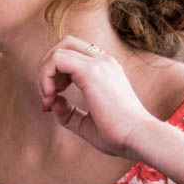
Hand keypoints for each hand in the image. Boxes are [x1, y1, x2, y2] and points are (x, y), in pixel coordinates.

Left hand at [39, 35, 159, 159]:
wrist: (138, 138)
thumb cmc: (119, 135)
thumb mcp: (86, 124)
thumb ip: (68, 113)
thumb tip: (52, 102)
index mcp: (106, 70)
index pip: (73, 54)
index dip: (56, 74)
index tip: (53, 100)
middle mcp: (103, 61)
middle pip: (64, 45)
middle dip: (47, 67)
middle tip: (48, 95)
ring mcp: (98, 63)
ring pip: (58, 50)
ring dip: (44, 74)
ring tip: (49, 98)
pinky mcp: (91, 70)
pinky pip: (56, 59)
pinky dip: (45, 76)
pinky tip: (51, 96)